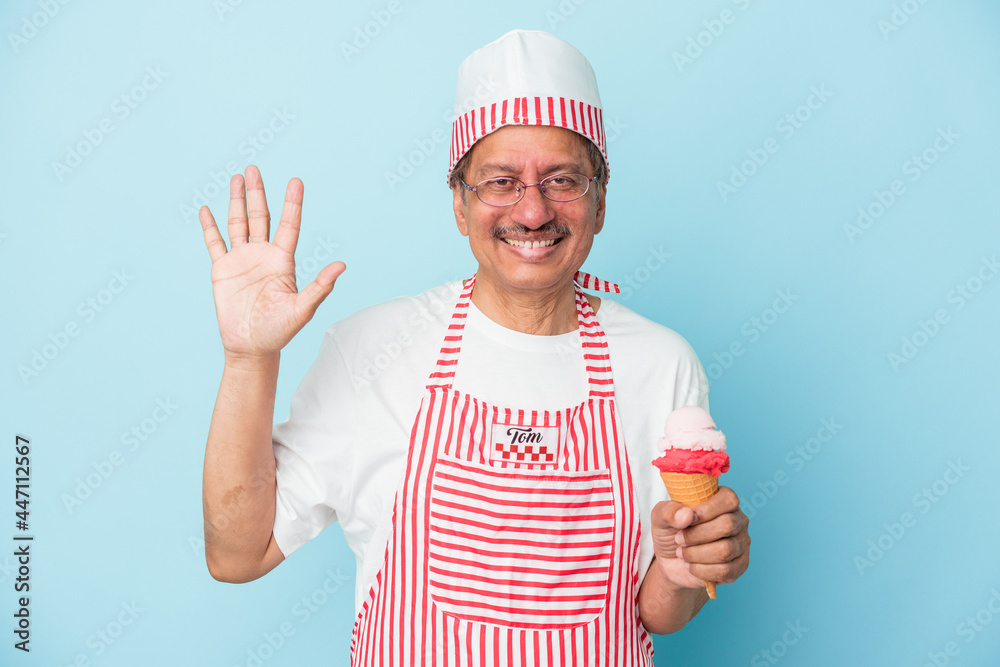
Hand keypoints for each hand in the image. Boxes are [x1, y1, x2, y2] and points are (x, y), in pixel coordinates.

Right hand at [198, 166, 344, 360]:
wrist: (251, 347)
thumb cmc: (280, 331)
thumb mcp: (303, 309)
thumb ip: (320, 287)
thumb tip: (341, 266)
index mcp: (283, 261)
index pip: (289, 225)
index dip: (292, 203)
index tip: (296, 181)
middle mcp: (263, 255)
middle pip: (261, 217)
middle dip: (257, 192)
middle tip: (254, 168)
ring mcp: (242, 260)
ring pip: (238, 223)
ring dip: (237, 201)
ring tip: (237, 178)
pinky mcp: (222, 269)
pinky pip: (215, 243)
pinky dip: (210, 226)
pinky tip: (207, 209)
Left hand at [649, 487, 749, 591]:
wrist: (671, 561)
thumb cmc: (670, 532)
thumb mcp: (660, 517)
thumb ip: (668, 511)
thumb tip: (687, 515)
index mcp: (723, 501)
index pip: (728, 500)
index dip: (707, 510)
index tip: (688, 519)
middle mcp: (737, 520)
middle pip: (727, 525)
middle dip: (696, 535)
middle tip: (679, 539)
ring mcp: (741, 544)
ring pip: (725, 550)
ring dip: (696, 554)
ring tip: (682, 553)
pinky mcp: (739, 566)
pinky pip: (725, 571)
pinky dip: (701, 570)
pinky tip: (691, 566)